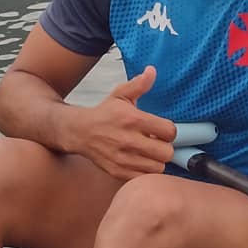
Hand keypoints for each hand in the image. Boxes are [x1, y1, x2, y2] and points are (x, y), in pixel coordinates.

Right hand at [59, 66, 176, 180]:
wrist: (79, 132)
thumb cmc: (104, 113)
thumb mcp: (120, 95)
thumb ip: (139, 84)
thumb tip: (152, 71)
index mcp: (133, 119)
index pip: (169, 131)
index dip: (169, 131)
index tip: (161, 130)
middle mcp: (128, 140)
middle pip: (167, 152)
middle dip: (165, 147)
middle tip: (157, 143)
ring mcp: (123, 158)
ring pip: (158, 167)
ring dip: (156, 160)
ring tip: (148, 153)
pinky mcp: (118, 171)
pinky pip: (144, 177)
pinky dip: (145, 171)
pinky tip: (140, 161)